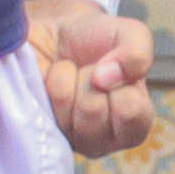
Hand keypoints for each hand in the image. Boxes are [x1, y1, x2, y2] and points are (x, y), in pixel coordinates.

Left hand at [28, 0, 155, 160]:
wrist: (51, 33)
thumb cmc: (95, 40)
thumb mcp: (129, 35)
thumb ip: (137, 54)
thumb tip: (106, 78)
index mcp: (132, 124)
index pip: (131, 112)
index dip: (120, 81)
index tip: (111, 68)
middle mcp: (101, 140)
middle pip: (93, 112)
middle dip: (88, 78)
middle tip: (86, 71)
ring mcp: (66, 140)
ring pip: (64, 106)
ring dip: (64, 77)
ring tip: (66, 73)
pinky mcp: (37, 131)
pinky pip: (40, 103)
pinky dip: (44, 79)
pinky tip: (46, 82)